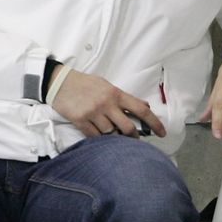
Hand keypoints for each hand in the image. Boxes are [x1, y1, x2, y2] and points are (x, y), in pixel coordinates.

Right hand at [49, 67, 164, 137]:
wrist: (60, 83)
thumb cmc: (86, 84)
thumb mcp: (108, 86)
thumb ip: (125, 98)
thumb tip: (144, 107)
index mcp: (116, 94)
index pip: (141, 110)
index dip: (154, 123)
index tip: (162, 133)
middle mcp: (106, 104)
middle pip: (127, 128)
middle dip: (133, 137)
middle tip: (133, 139)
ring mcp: (93, 113)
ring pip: (111, 134)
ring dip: (113, 137)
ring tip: (110, 132)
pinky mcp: (80, 120)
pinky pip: (95, 136)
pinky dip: (99, 138)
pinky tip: (98, 134)